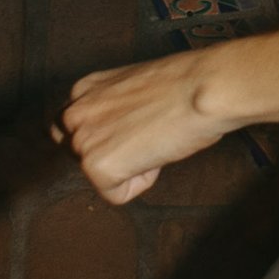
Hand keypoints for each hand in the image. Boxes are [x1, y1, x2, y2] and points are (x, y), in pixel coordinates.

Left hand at [59, 51, 227, 205]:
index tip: (134, 129)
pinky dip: (142, 182)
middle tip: (148, 137)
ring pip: (101, 175)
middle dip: (111, 154)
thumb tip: (124, 130)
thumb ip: (117, 107)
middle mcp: (74, 113)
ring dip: (131, 167)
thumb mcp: (138, 87)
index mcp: (84, 89)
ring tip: (157, 140)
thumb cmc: (188, 84)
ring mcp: (82, 141)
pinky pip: (117, 194)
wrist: (204, 88)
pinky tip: (159, 153)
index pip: (74, 127)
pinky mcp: (96, 167)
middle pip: (80, 155)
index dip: (107, 136)